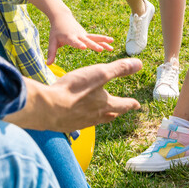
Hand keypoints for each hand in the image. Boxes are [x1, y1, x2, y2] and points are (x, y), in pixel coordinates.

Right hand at [4, 58, 141, 132]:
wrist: (49, 108)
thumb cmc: (75, 90)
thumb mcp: (99, 73)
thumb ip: (118, 69)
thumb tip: (139, 64)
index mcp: (106, 105)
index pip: (123, 104)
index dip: (131, 103)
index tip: (137, 104)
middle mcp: (96, 117)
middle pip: (110, 115)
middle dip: (117, 111)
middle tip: (121, 111)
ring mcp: (82, 122)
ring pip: (96, 120)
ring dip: (102, 116)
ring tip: (104, 114)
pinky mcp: (68, 123)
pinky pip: (80, 121)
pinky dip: (84, 117)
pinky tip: (79, 115)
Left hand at [46, 14, 113, 64]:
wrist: (62, 17)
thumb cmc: (56, 31)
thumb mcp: (52, 41)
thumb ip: (51, 52)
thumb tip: (48, 64)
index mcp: (69, 37)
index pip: (74, 41)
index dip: (78, 44)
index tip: (84, 47)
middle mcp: (78, 35)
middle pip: (87, 40)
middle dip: (93, 45)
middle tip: (100, 49)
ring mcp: (83, 34)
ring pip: (94, 38)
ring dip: (103, 42)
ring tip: (111, 46)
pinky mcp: (86, 35)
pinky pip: (96, 38)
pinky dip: (103, 42)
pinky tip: (111, 46)